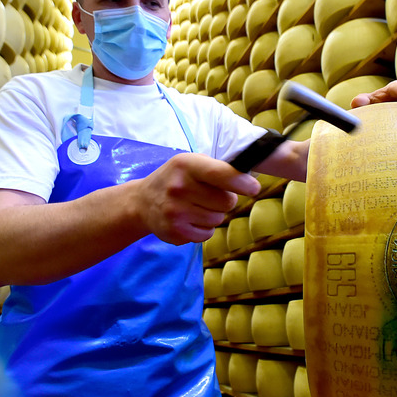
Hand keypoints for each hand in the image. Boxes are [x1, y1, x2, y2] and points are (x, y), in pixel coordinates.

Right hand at [136, 153, 260, 244]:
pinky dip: (204, 228)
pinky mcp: (175, 232)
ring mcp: (176, 212)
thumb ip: (219, 168)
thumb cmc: (176, 179)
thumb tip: (250, 179)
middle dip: (226, 199)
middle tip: (210, 196)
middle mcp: (179, 188)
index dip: (241, 182)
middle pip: (227, 201)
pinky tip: (190, 219)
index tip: (254, 188)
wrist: (142, 202)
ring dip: (214, 214)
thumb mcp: (191, 163)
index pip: (220, 174)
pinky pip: (208, 234)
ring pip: (219, 219)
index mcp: (186, 165)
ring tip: (196, 206)